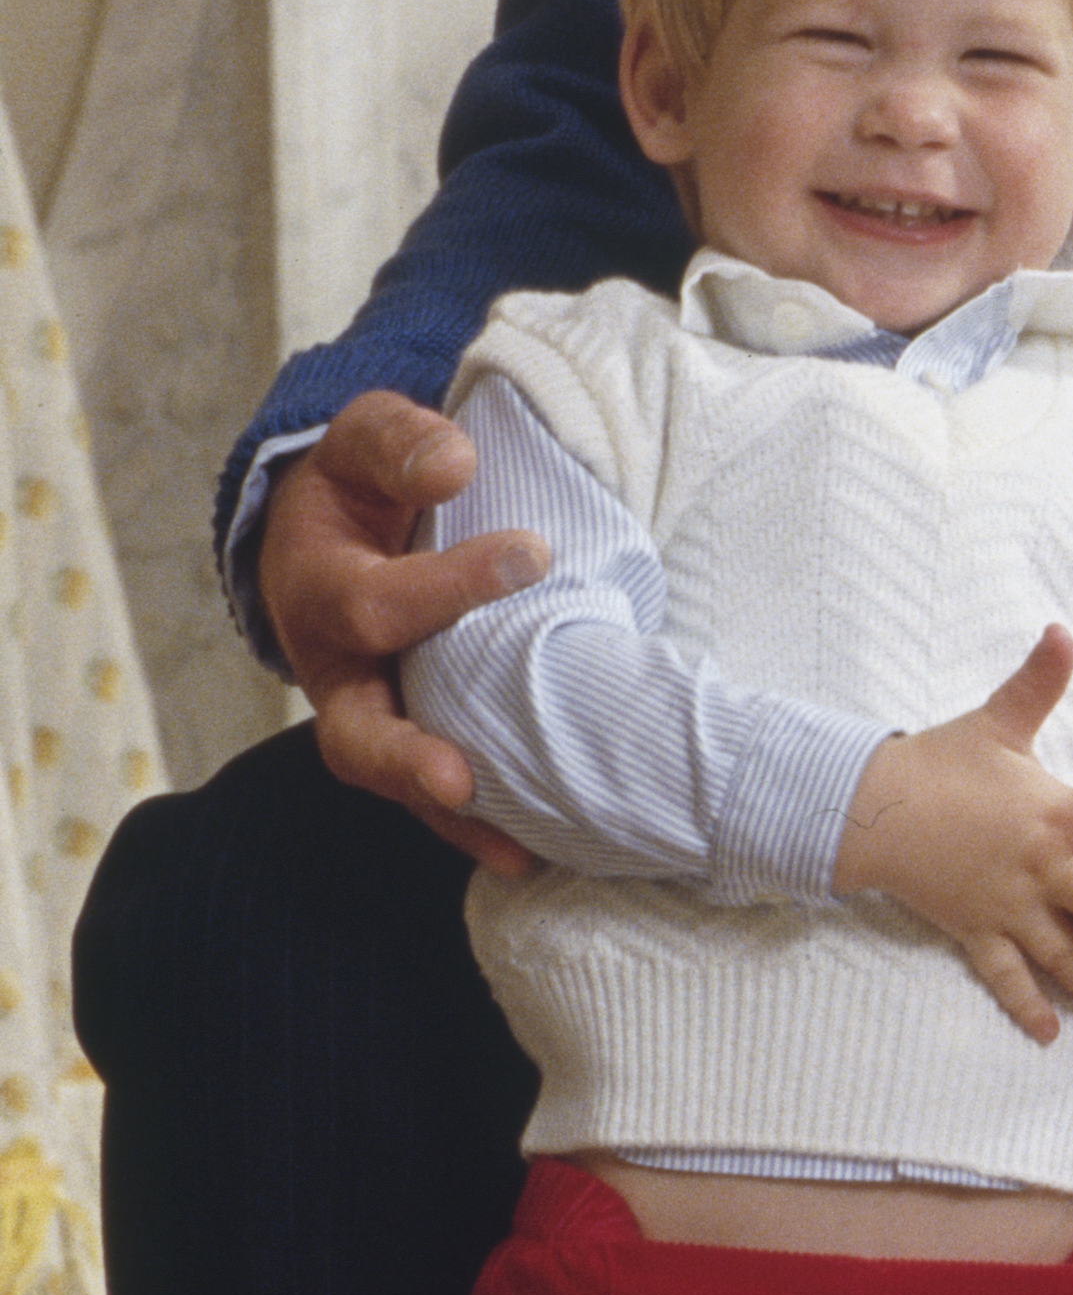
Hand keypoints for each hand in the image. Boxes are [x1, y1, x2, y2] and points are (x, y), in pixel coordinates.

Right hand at [259, 393, 551, 868]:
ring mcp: (362, 712)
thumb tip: (453, 465)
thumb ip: (398, 443)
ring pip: (390, 779)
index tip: (532, 555)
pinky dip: (470, 826)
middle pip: (351, 730)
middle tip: (461, 780)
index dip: (449, 584)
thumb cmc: (355, 486)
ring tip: (519, 846)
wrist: (325, 533)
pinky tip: (529, 851)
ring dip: (447, 818)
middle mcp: (331, 667)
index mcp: (317, 586)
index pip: (376, 600)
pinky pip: (428, 795)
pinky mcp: (400, 737)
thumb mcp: (362, 443)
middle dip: (404, 758)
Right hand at [831, 625, 1072, 1038]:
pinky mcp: (974, 930)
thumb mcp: (995, 721)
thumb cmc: (939, 761)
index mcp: (1054, 813)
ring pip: (1065, 954)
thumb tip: (1061, 630)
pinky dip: (1025, 1004)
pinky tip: (1052, 1033)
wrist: (868, 807)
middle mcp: (1039, 866)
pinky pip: (1004, 975)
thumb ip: (1038, 682)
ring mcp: (1007, 905)